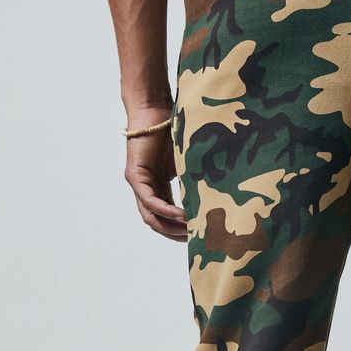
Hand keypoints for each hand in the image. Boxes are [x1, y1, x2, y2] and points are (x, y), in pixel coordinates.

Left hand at [124, 109, 186, 241]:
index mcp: (158, 187)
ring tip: (189, 232)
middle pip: (157, 222)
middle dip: (175, 233)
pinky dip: (165, 211)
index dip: (180, 228)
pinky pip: (150, 201)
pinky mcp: (134, 176)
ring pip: (151, 216)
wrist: (156, 110)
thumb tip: (216, 200)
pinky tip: (180, 216)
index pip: (167, 216)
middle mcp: (146, 188)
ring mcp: (138, 184)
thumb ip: (194, 182)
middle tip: (195, 241)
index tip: (198, 236)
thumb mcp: (188, 164)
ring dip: (170, 226)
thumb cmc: (172, 131)